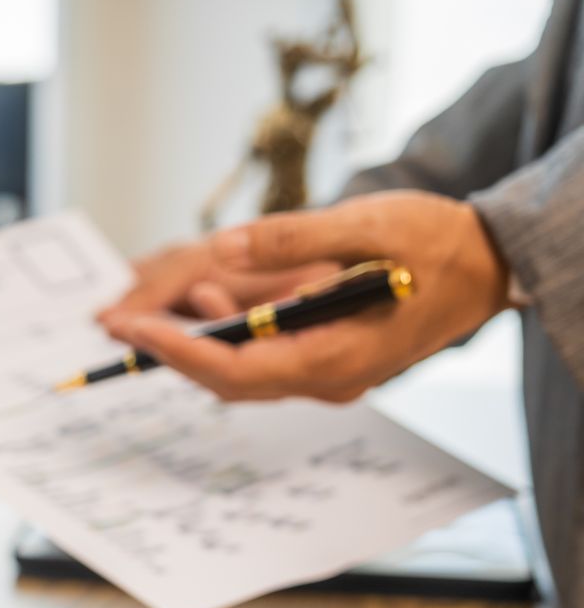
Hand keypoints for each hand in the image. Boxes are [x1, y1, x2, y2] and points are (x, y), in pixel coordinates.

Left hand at [114, 191, 510, 402]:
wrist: (488, 264)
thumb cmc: (436, 243)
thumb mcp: (367, 225)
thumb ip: (292, 238)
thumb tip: (223, 248)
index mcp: (337, 357)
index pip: (237, 371)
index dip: (179, 352)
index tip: (133, 328)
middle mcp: (329, 379)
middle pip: (230, 381)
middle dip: (172, 352)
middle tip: (120, 322)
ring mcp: (328, 375)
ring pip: (243, 371)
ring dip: (197, 343)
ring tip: (151, 310)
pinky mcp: (326, 358)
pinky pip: (264, 356)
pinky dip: (230, 333)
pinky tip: (210, 298)